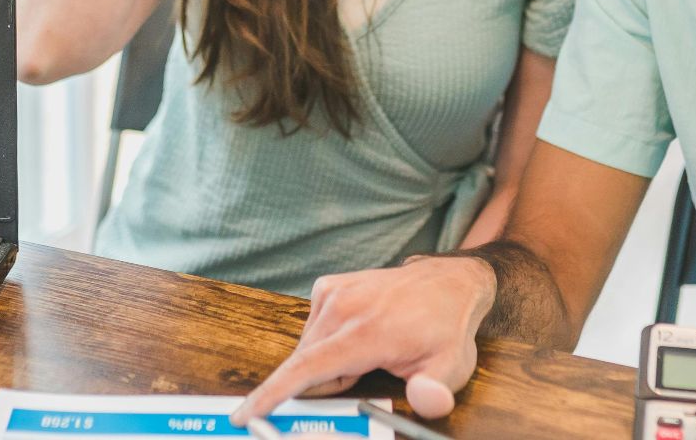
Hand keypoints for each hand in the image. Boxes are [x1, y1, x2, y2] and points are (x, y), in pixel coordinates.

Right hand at [231, 257, 495, 425]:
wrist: (448, 282)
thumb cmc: (445, 328)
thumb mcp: (451, 367)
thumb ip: (435, 389)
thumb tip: (428, 401)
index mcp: (367, 332)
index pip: (308, 368)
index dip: (273, 393)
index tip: (245, 413)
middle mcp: (344, 308)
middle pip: (306, 364)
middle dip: (320, 385)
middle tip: (362, 378)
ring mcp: (335, 293)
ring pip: (308, 347)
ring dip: (324, 364)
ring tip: (365, 357)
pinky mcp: (330, 286)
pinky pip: (312, 327)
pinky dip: (324, 343)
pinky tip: (353, 338)